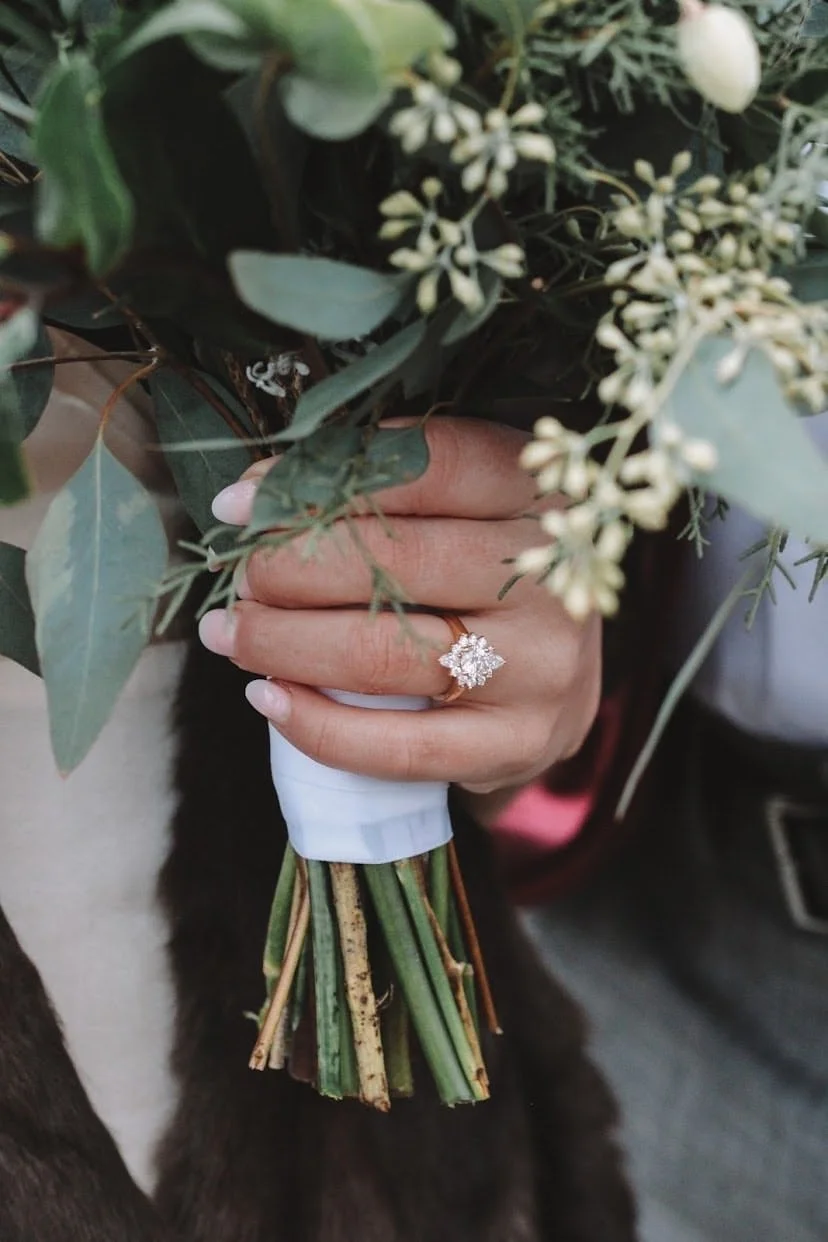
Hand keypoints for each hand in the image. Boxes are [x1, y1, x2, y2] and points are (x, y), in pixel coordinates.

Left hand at [198, 418, 600, 793]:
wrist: (562, 673)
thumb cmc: (486, 570)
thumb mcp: (460, 503)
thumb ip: (372, 484)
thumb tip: (252, 493)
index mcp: (534, 492)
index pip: (426, 467)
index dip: (321, 480)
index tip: (243, 502)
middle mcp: (545, 575)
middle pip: (392, 560)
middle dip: (288, 567)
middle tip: (240, 575)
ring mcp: (538, 665)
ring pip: (381, 653)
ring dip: (281, 643)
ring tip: (230, 633)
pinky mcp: (519, 741)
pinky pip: (398, 747)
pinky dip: (316, 725)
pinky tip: (269, 699)